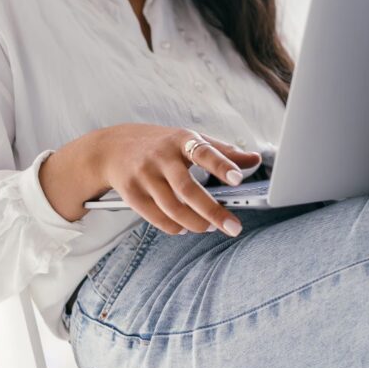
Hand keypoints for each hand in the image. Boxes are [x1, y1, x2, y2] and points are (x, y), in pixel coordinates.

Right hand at [97, 123, 261, 236]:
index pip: (204, 152)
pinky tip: (186, 227)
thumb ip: (223, 151)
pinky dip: (175, 227)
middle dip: (213, 212)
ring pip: (173, 208)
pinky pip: (157, 218)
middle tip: (234, 227)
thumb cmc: (161, 145)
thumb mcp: (190, 140)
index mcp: (181, 140)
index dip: (221, 165)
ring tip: (210, 228)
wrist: (113, 148)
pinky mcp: (131, 193)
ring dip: (196, 223)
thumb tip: (255, 159)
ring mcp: (144, 175)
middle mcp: (161, 157)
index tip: (238, 179)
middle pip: (188, 189)